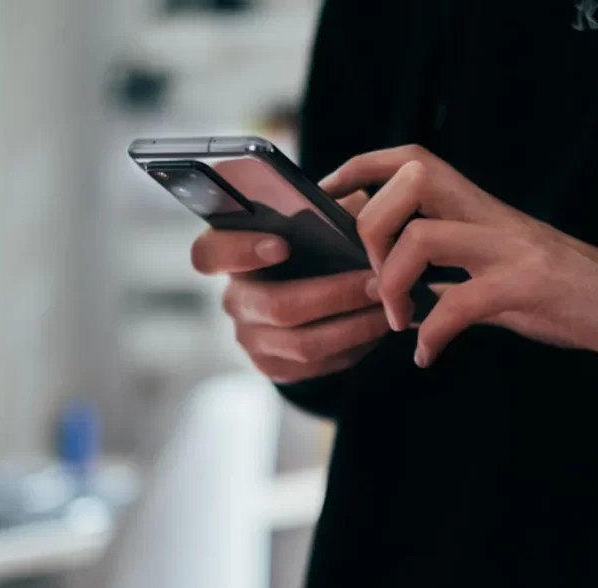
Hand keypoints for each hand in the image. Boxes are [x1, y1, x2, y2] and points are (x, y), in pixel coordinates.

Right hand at [190, 193, 389, 382]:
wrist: (312, 296)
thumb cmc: (314, 245)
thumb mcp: (316, 219)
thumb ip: (327, 210)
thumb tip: (354, 210)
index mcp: (231, 254)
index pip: (209, 253)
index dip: (240, 251)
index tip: (282, 245)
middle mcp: (234, 298)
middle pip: (275, 306)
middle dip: (335, 294)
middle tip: (377, 282)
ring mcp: (250, 337)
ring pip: (302, 343)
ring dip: (353, 325)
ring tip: (388, 307)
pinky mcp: (272, 366)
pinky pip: (316, 365)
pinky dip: (353, 346)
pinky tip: (377, 327)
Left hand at [321, 145, 597, 366]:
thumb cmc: (551, 291)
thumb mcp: (489, 270)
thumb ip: (442, 270)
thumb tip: (384, 282)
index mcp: (476, 207)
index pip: (411, 159)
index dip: (361, 167)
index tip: (327, 195)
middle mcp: (489, 215)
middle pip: (412, 180)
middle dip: (372, 226)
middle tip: (372, 278)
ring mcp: (510, 247)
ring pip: (425, 237)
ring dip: (394, 284)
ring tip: (398, 321)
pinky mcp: (528, 285)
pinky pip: (462, 303)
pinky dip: (433, 334)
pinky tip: (428, 354)